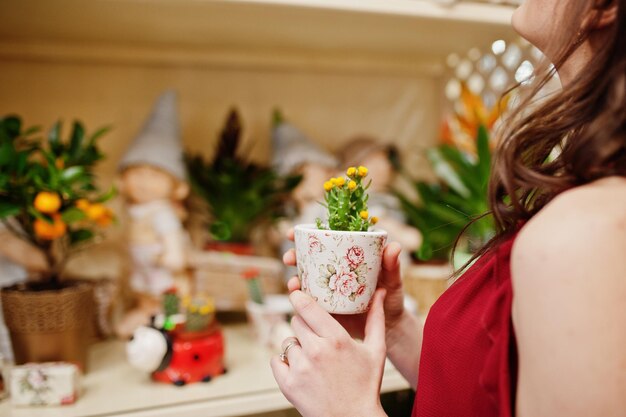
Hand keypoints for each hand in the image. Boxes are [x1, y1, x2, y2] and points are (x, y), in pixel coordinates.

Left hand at [271, 288, 387, 416]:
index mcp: (336, 339)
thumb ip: (376, 318)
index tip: (297, 293)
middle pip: (296, 321)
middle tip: (315, 335)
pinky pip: (276, 360)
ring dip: (297, 345)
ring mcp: (300, 368)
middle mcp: (316, 351)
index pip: (307, 307)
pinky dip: (285, 362)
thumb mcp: (376, 350)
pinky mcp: (288, 384)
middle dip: (304, 324)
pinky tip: (301, 368)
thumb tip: (380, 291)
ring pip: (287, 341)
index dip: (299, 296)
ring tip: (313, 358)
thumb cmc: (366, 384)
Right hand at [283, 228, 405, 339]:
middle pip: (308, 258)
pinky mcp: (325, 307)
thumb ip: (392, 265)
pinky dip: (299, 300)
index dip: (306, 234)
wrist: (390, 326)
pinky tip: (296, 300)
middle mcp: (335, 270)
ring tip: (293, 283)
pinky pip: (308, 302)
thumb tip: (394, 247)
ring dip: (294, 278)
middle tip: (290, 257)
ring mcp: (328, 289)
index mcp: (348, 257)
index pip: (325, 240)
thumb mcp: (393, 280)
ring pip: (305, 279)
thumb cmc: (392, 298)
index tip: (294, 233)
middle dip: (294, 255)